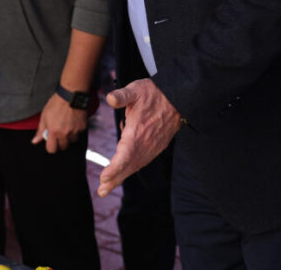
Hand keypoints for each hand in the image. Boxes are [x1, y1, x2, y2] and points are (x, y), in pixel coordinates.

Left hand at [31, 92, 87, 152]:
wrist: (71, 95)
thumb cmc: (56, 104)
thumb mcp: (44, 116)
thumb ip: (40, 130)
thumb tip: (35, 141)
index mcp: (53, 131)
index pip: (51, 149)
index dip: (51, 147)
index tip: (51, 142)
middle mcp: (64, 133)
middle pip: (63, 147)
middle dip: (60, 142)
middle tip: (59, 133)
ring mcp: (74, 131)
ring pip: (72, 141)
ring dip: (69, 137)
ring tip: (67, 126)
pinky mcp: (82, 127)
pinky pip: (79, 134)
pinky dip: (76, 130)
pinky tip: (73, 121)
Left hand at [97, 78, 181, 196]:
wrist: (178, 98)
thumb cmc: (154, 93)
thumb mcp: (136, 90)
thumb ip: (122, 95)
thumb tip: (110, 98)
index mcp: (138, 132)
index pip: (125, 155)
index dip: (114, 168)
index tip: (104, 177)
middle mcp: (146, 143)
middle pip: (128, 165)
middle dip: (115, 179)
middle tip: (102, 191)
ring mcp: (152, 147)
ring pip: (135, 165)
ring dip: (121, 177)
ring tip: (106, 187)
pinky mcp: (156, 147)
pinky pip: (141, 162)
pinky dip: (130, 170)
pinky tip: (122, 174)